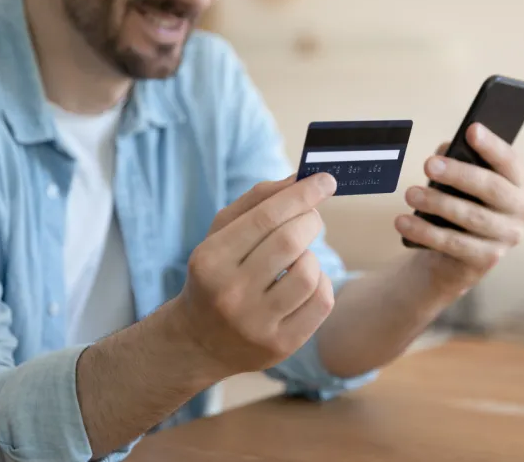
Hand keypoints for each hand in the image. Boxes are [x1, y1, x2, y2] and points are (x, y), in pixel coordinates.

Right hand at [178, 172, 337, 377]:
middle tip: (309, 218)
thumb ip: (257, 202)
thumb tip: (301, 179)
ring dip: (312, 256)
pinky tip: (305, 282)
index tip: (325, 180)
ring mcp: (256, 323)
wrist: (198, 343)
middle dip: (309, 220)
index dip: (301, 194)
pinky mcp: (281, 344)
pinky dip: (321, 283)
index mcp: (211, 259)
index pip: (266, 217)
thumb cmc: (216, 275)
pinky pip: (322, 301)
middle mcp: (231, 293)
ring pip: (309, 273)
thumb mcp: (221, 235)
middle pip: (291, 241)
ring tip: (298, 258)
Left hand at [395, 122, 523, 292]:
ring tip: (410, 194)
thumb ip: (457, 161)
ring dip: (437, 203)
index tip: (472, 129)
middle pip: (491, 188)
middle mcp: (522, 210)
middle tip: (429, 164)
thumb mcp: (460, 181)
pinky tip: (404, 222)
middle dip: (458, 174)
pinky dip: (426, 232)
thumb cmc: (461, 204)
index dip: (491, 146)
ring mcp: (507, 238)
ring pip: (471, 216)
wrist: (455, 255)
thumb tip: (444, 153)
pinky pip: (454, 244)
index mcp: (521, 183)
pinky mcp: (486, 260)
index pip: (509, 161)